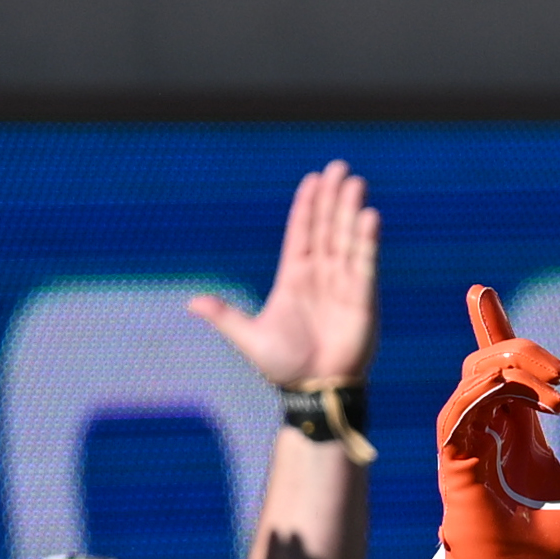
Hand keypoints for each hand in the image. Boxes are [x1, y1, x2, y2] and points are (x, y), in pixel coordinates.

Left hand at [189, 161, 378, 389]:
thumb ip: (225, 316)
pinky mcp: (363, 297)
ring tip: (354, 182)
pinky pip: (365, 262)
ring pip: (346, 238)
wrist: (315, 390)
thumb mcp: (249, 338)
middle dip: (332, 198)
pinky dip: (367, 239)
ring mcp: (342, 283)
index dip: (307, 206)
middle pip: (326, 226)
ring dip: (350, 210)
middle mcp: (320, 275)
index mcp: (293, 277)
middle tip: (338, 168)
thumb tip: (191, 303)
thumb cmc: (283, 366)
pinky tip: (368, 215)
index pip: (301, 233)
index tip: (313, 180)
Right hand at [435, 287, 559, 558]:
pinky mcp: (456, 461)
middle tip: (559, 368)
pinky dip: (485, 393)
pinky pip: (460, 411)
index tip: (484, 296)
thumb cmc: (548, 550)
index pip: (501, 371)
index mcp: (517, 434)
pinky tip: (518, 397)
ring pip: (475, 378)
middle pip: (486, 362)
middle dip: (515, 343)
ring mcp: (468, 443)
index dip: (493, 330)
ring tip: (556, 391)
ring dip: (514, 369)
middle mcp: (489, 431)